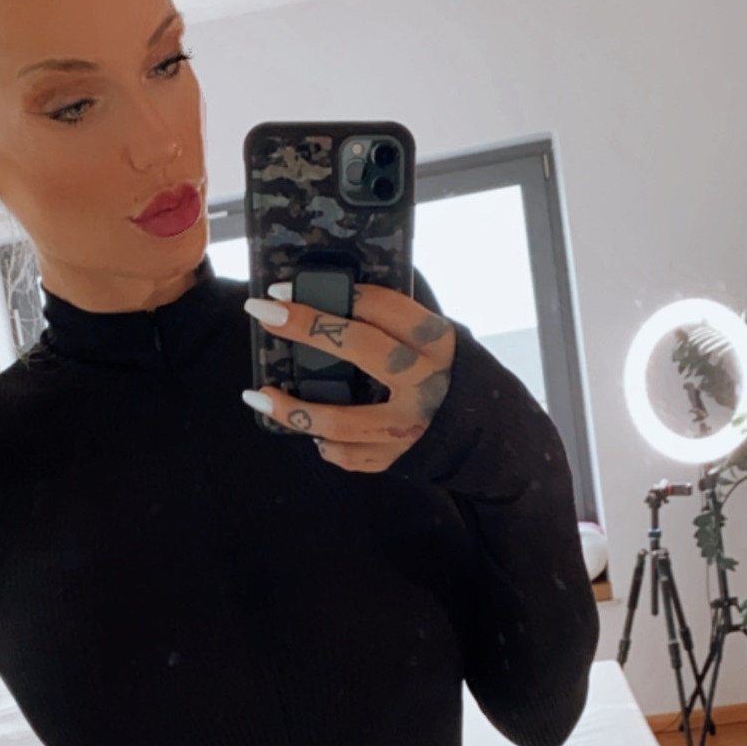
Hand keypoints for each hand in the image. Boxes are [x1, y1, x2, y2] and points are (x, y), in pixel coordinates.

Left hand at [242, 281, 456, 472]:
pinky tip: (309, 433)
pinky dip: (324, 445)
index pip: (384, 307)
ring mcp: (409, 427)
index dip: (335, 292)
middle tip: (263, 312)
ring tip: (258, 395)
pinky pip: (348, 456)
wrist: (488, 432)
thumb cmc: (450, 374)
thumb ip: (396, 323)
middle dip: (306, 326)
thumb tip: (335, 294)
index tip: (289, 287)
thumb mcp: (437, 340)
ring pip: (340, 420)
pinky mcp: (398, 458)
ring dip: (292, 409)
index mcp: (436, 343)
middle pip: (359, 347)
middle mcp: (424, 384)